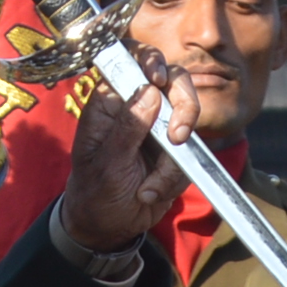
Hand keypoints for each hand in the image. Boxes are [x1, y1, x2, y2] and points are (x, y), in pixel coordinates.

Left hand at [53, 69, 199, 256]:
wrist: (109, 227)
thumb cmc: (95, 191)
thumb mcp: (106, 163)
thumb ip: (127, 128)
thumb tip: (150, 91)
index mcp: (111, 101)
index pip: (131, 60)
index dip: (149, 59)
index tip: (157, 78)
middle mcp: (138, 107)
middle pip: (173, 81)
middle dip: (183, 107)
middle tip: (177, 137)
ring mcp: (160, 126)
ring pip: (188, 120)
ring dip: (173, 162)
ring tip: (147, 188)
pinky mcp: (176, 150)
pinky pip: (191, 154)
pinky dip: (174, 179)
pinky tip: (150, 193)